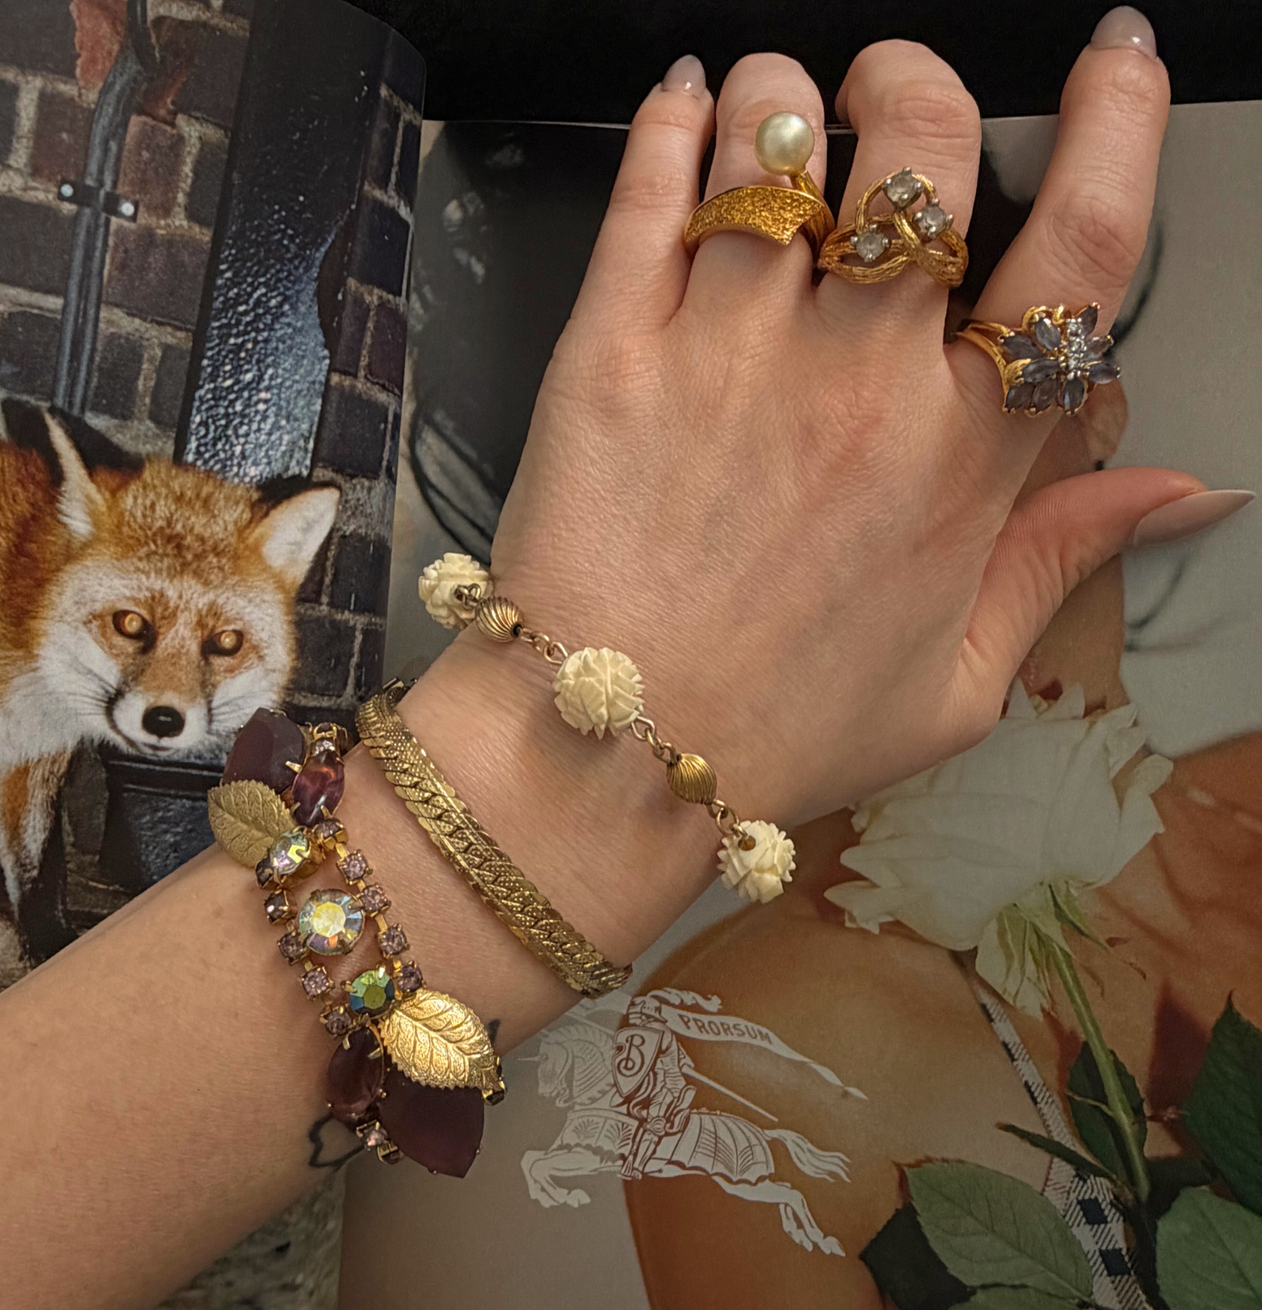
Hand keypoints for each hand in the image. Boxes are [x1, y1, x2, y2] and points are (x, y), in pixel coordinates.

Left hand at [467, 19, 1185, 827]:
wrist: (608, 759)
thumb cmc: (775, 730)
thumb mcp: (954, 684)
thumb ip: (1061, 562)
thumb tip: (1182, 492)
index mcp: (958, 461)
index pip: (1079, 249)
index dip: (1118, 127)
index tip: (1115, 66)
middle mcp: (855, 384)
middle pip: (929, 150)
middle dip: (924, 81)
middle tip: (894, 91)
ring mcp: (728, 357)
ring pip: (778, 143)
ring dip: (789, 92)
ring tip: (776, 106)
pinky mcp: (611, 353)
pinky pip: (650, 190)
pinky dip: (672, 120)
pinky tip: (684, 104)